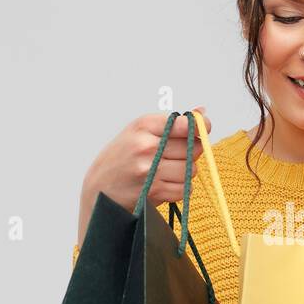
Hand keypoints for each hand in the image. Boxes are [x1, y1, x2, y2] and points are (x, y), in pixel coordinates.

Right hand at [78, 107, 210, 245]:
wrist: (100, 188)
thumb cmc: (123, 157)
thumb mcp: (140, 131)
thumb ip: (172, 123)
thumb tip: (202, 112)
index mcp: (144, 126)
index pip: (186, 124)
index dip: (200, 126)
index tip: (203, 128)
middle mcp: (147, 146)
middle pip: (193, 148)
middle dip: (190, 152)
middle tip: (177, 155)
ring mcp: (150, 170)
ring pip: (191, 170)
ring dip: (186, 172)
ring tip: (169, 170)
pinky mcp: (153, 191)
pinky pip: (184, 189)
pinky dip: (181, 188)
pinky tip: (167, 183)